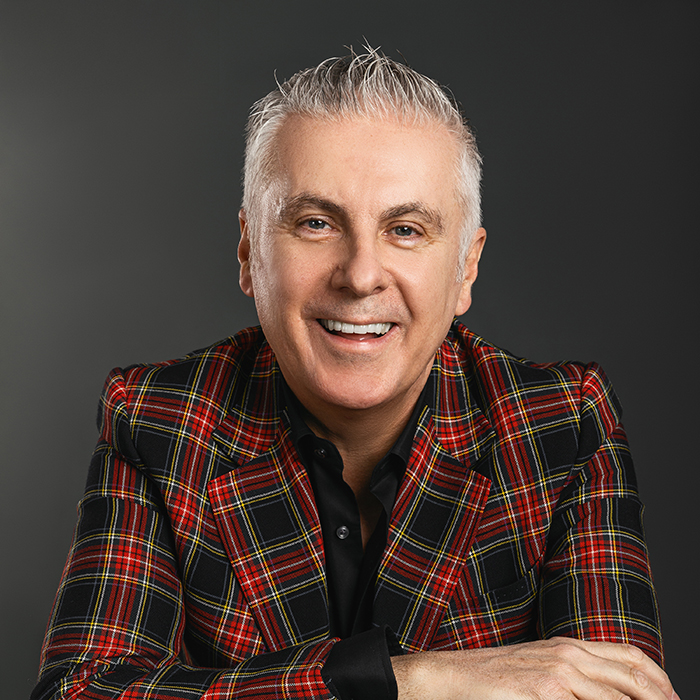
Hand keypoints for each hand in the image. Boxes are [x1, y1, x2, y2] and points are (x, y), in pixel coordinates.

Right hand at [391, 637, 677, 699]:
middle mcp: (568, 655)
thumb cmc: (492, 677)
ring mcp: (556, 674)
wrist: (451, 677)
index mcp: (568, 645)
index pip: (630, 655)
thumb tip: (602, 693)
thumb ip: (573, 675)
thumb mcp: (538, 667)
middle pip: (633, 677)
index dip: (660, 680)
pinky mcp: (543, 693)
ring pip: (617, 697)